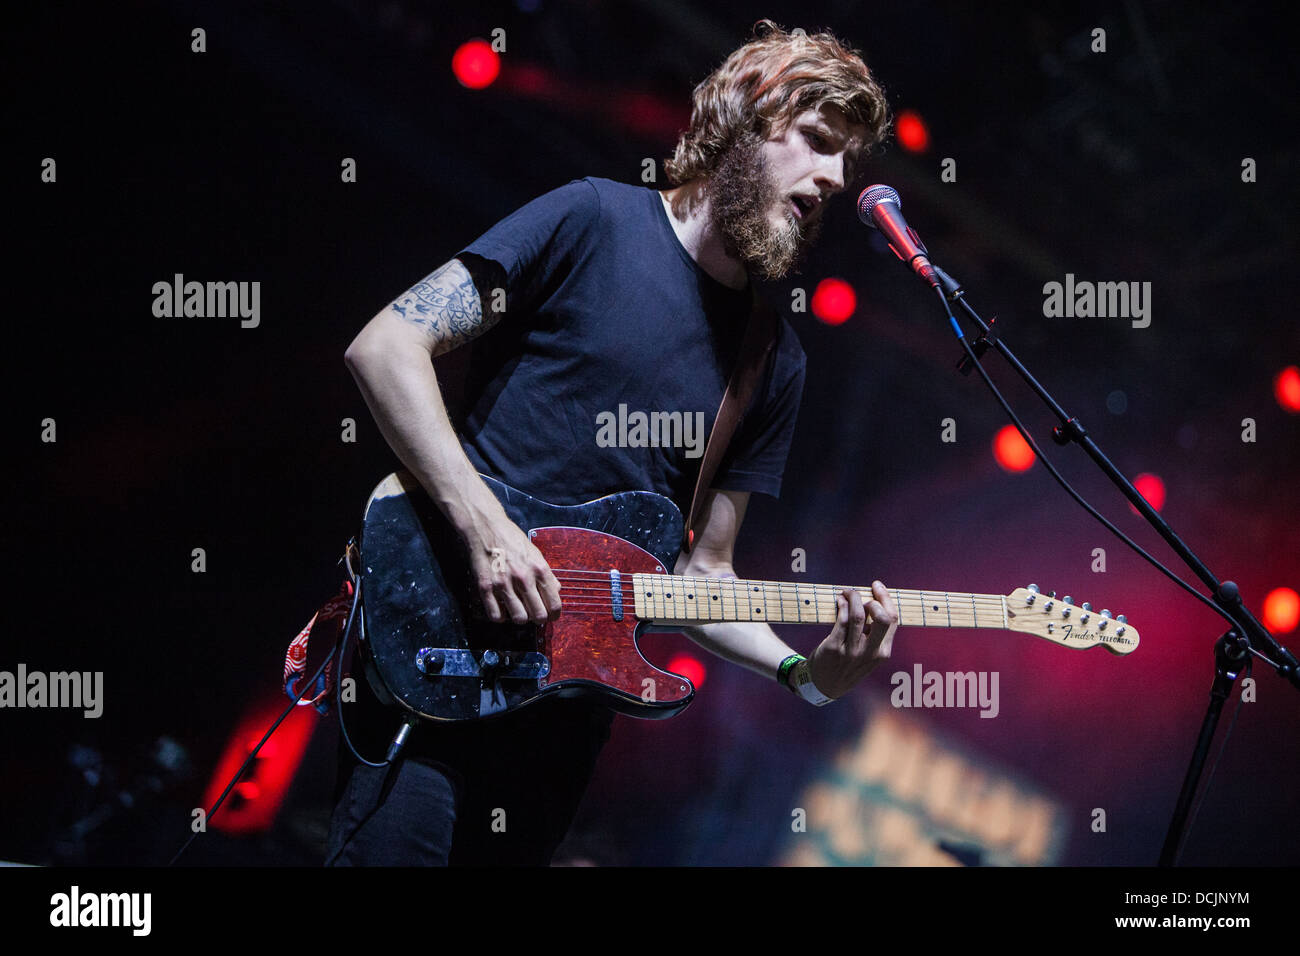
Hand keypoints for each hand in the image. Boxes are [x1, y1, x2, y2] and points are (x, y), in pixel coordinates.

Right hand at [465, 514, 561, 624]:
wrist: (486, 528)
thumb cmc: (512, 540)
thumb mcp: (536, 553)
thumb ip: (547, 574)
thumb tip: (556, 591)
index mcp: (539, 569)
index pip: (554, 604)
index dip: (554, 614)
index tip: (550, 615)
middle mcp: (523, 578)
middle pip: (538, 615)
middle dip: (538, 618)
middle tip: (534, 614)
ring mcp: (503, 584)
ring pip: (519, 618)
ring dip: (520, 617)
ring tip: (517, 609)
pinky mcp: (485, 587)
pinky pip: (496, 615)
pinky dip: (501, 616)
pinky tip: (502, 607)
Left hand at [807, 581, 898, 699]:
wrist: (824, 686)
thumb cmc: (848, 664)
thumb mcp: (868, 656)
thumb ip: (875, 635)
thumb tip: (874, 601)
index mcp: (883, 652)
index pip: (892, 620)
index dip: (886, 599)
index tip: (877, 586)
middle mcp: (870, 653)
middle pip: (882, 618)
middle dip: (875, 598)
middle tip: (863, 592)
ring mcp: (852, 651)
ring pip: (858, 615)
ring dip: (853, 597)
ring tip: (847, 592)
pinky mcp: (835, 648)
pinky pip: (841, 620)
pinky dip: (842, 605)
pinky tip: (840, 600)